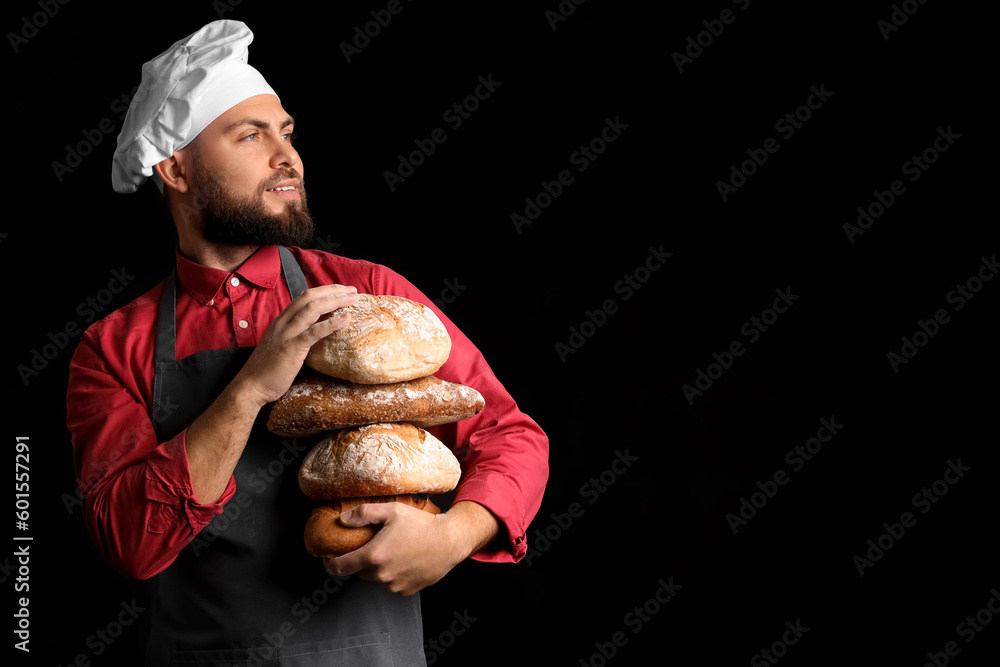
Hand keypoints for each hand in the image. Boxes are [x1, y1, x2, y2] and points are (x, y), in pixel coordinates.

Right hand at [236, 284, 357, 405]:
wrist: (251, 386)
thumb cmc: (268, 369)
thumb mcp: (282, 345)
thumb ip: (297, 335)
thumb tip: (317, 333)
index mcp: (282, 320)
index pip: (304, 297)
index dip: (324, 291)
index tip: (342, 290)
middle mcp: (283, 322)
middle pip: (310, 297)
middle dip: (333, 290)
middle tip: (353, 290)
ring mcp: (286, 333)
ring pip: (312, 308)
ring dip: (335, 301)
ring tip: (353, 299)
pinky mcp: (291, 348)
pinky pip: (313, 332)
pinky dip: (331, 323)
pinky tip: (345, 319)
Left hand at [324, 501, 498, 595]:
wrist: (449, 541)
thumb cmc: (422, 524)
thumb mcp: (391, 510)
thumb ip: (363, 514)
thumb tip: (343, 520)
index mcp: (373, 556)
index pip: (340, 567)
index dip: (330, 564)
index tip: (328, 560)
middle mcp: (381, 575)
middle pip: (360, 572)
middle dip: (363, 560)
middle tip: (375, 545)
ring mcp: (394, 586)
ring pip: (377, 579)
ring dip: (379, 568)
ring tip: (394, 551)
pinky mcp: (407, 591)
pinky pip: (392, 585)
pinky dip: (394, 575)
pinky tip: (405, 561)